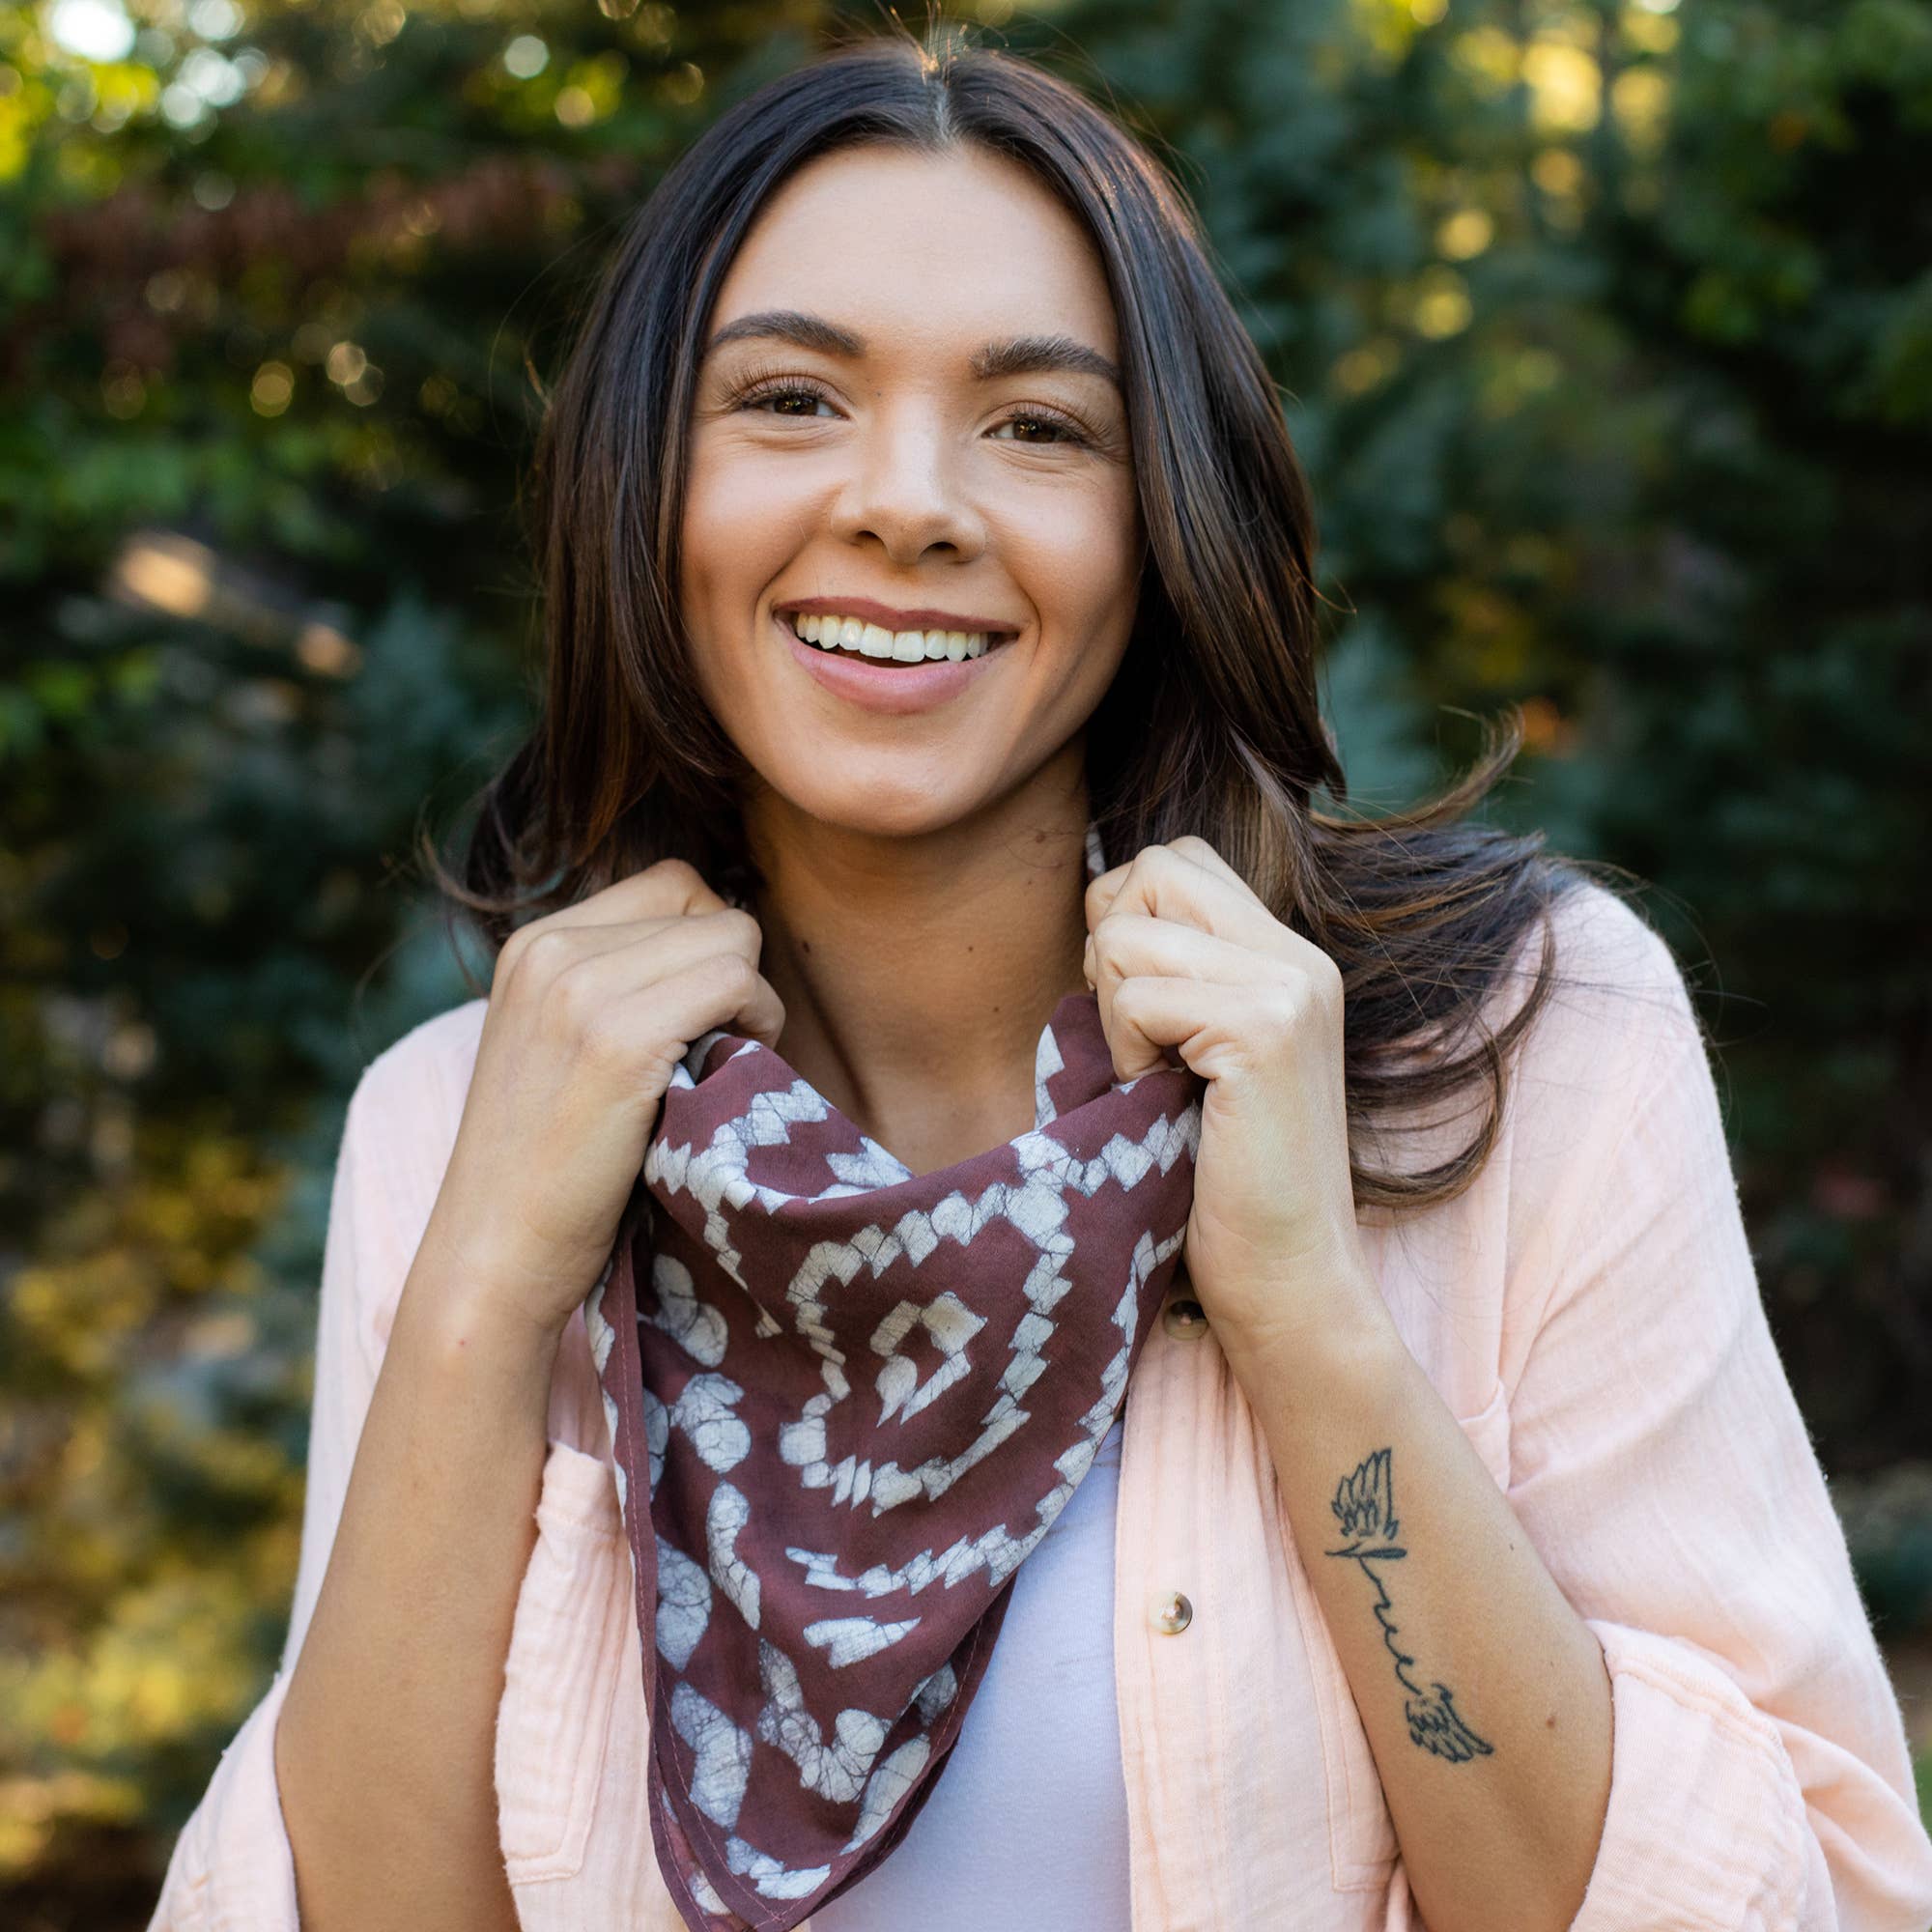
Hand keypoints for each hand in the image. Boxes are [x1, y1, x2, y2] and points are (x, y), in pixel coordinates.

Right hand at [415, 859, 785, 1342]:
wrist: (494, 1254)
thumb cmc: (550, 1166)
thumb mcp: (562, 1042)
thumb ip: (619, 983)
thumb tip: (728, 939)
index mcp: (533, 943)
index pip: (672, 883)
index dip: (708, 941)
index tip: (702, 1012)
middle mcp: (550, 949)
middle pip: (706, 904)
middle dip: (733, 968)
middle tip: (720, 1045)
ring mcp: (581, 990)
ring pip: (732, 936)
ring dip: (752, 999)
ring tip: (720, 1064)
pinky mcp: (620, 1040)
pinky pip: (736, 982)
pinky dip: (757, 1023)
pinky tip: (727, 1075)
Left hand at [1083, 836, 1384, 1361]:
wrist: (1288, 1282)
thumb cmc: (1220, 1182)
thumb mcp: (1197, 1055)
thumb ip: (1175, 977)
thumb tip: (1099, 909)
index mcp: (1289, 958)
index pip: (1177, 859)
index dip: (1126, 919)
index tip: (1137, 1011)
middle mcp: (1300, 959)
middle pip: (1153, 866)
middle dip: (1111, 944)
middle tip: (1135, 1037)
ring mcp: (1289, 990)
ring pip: (1131, 930)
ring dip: (1113, 1011)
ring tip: (1154, 1080)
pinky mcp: (1263, 1031)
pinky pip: (1137, 993)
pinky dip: (1124, 1051)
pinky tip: (1159, 1102)